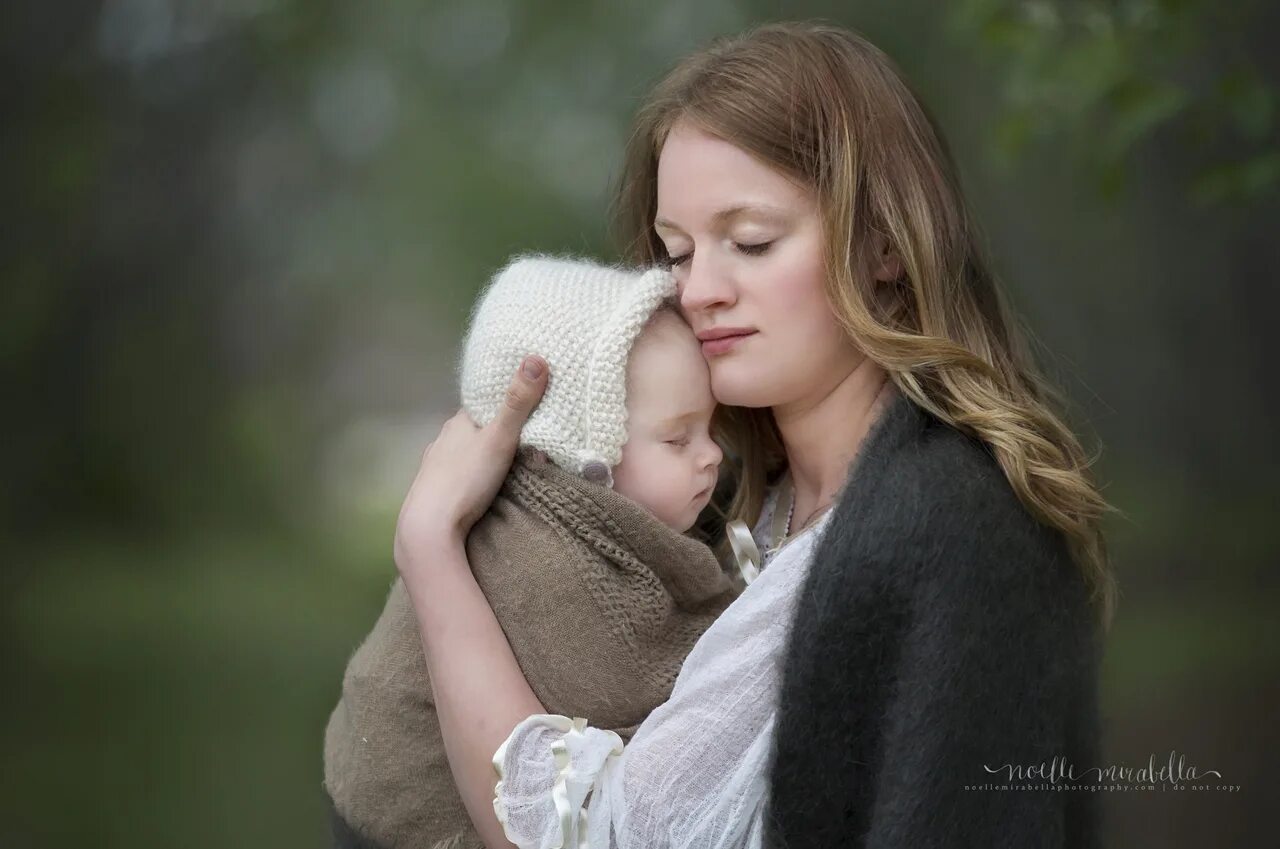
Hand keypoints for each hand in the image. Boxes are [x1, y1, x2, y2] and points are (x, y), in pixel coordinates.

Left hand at [394, 355, 548, 577]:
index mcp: (458, 423)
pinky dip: (470, 475)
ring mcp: (434, 466)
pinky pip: (457, 475)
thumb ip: (518, 403)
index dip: (503, 401)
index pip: (482, 405)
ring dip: (481, 455)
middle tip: (524, 436)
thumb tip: (536, 358)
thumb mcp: (500, 439)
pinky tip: (480, 485)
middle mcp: (442, 440)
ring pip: (463, 453)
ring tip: (507, 462)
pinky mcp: (433, 490)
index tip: (526, 402)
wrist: (429, 527)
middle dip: (495, 431)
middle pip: (474, 429)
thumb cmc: (466, 479)